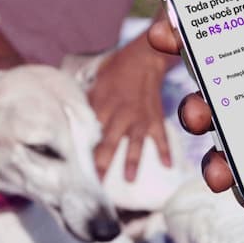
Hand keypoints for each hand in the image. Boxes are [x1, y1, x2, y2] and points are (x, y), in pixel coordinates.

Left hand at [89, 39, 174, 180]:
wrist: (143, 59)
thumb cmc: (115, 71)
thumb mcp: (96, 85)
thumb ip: (88, 106)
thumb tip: (76, 122)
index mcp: (104, 108)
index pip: (91, 134)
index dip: (83, 151)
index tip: (76, 167)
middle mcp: (122, 116)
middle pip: (110, 143)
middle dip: (102, 163)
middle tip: (96, 183)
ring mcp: (140, 119)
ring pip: (135, 144)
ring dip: (132, 162)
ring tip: (129, 180)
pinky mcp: (155, 119)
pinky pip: (161, 137)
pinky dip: (165, 151)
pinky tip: (167, 166)